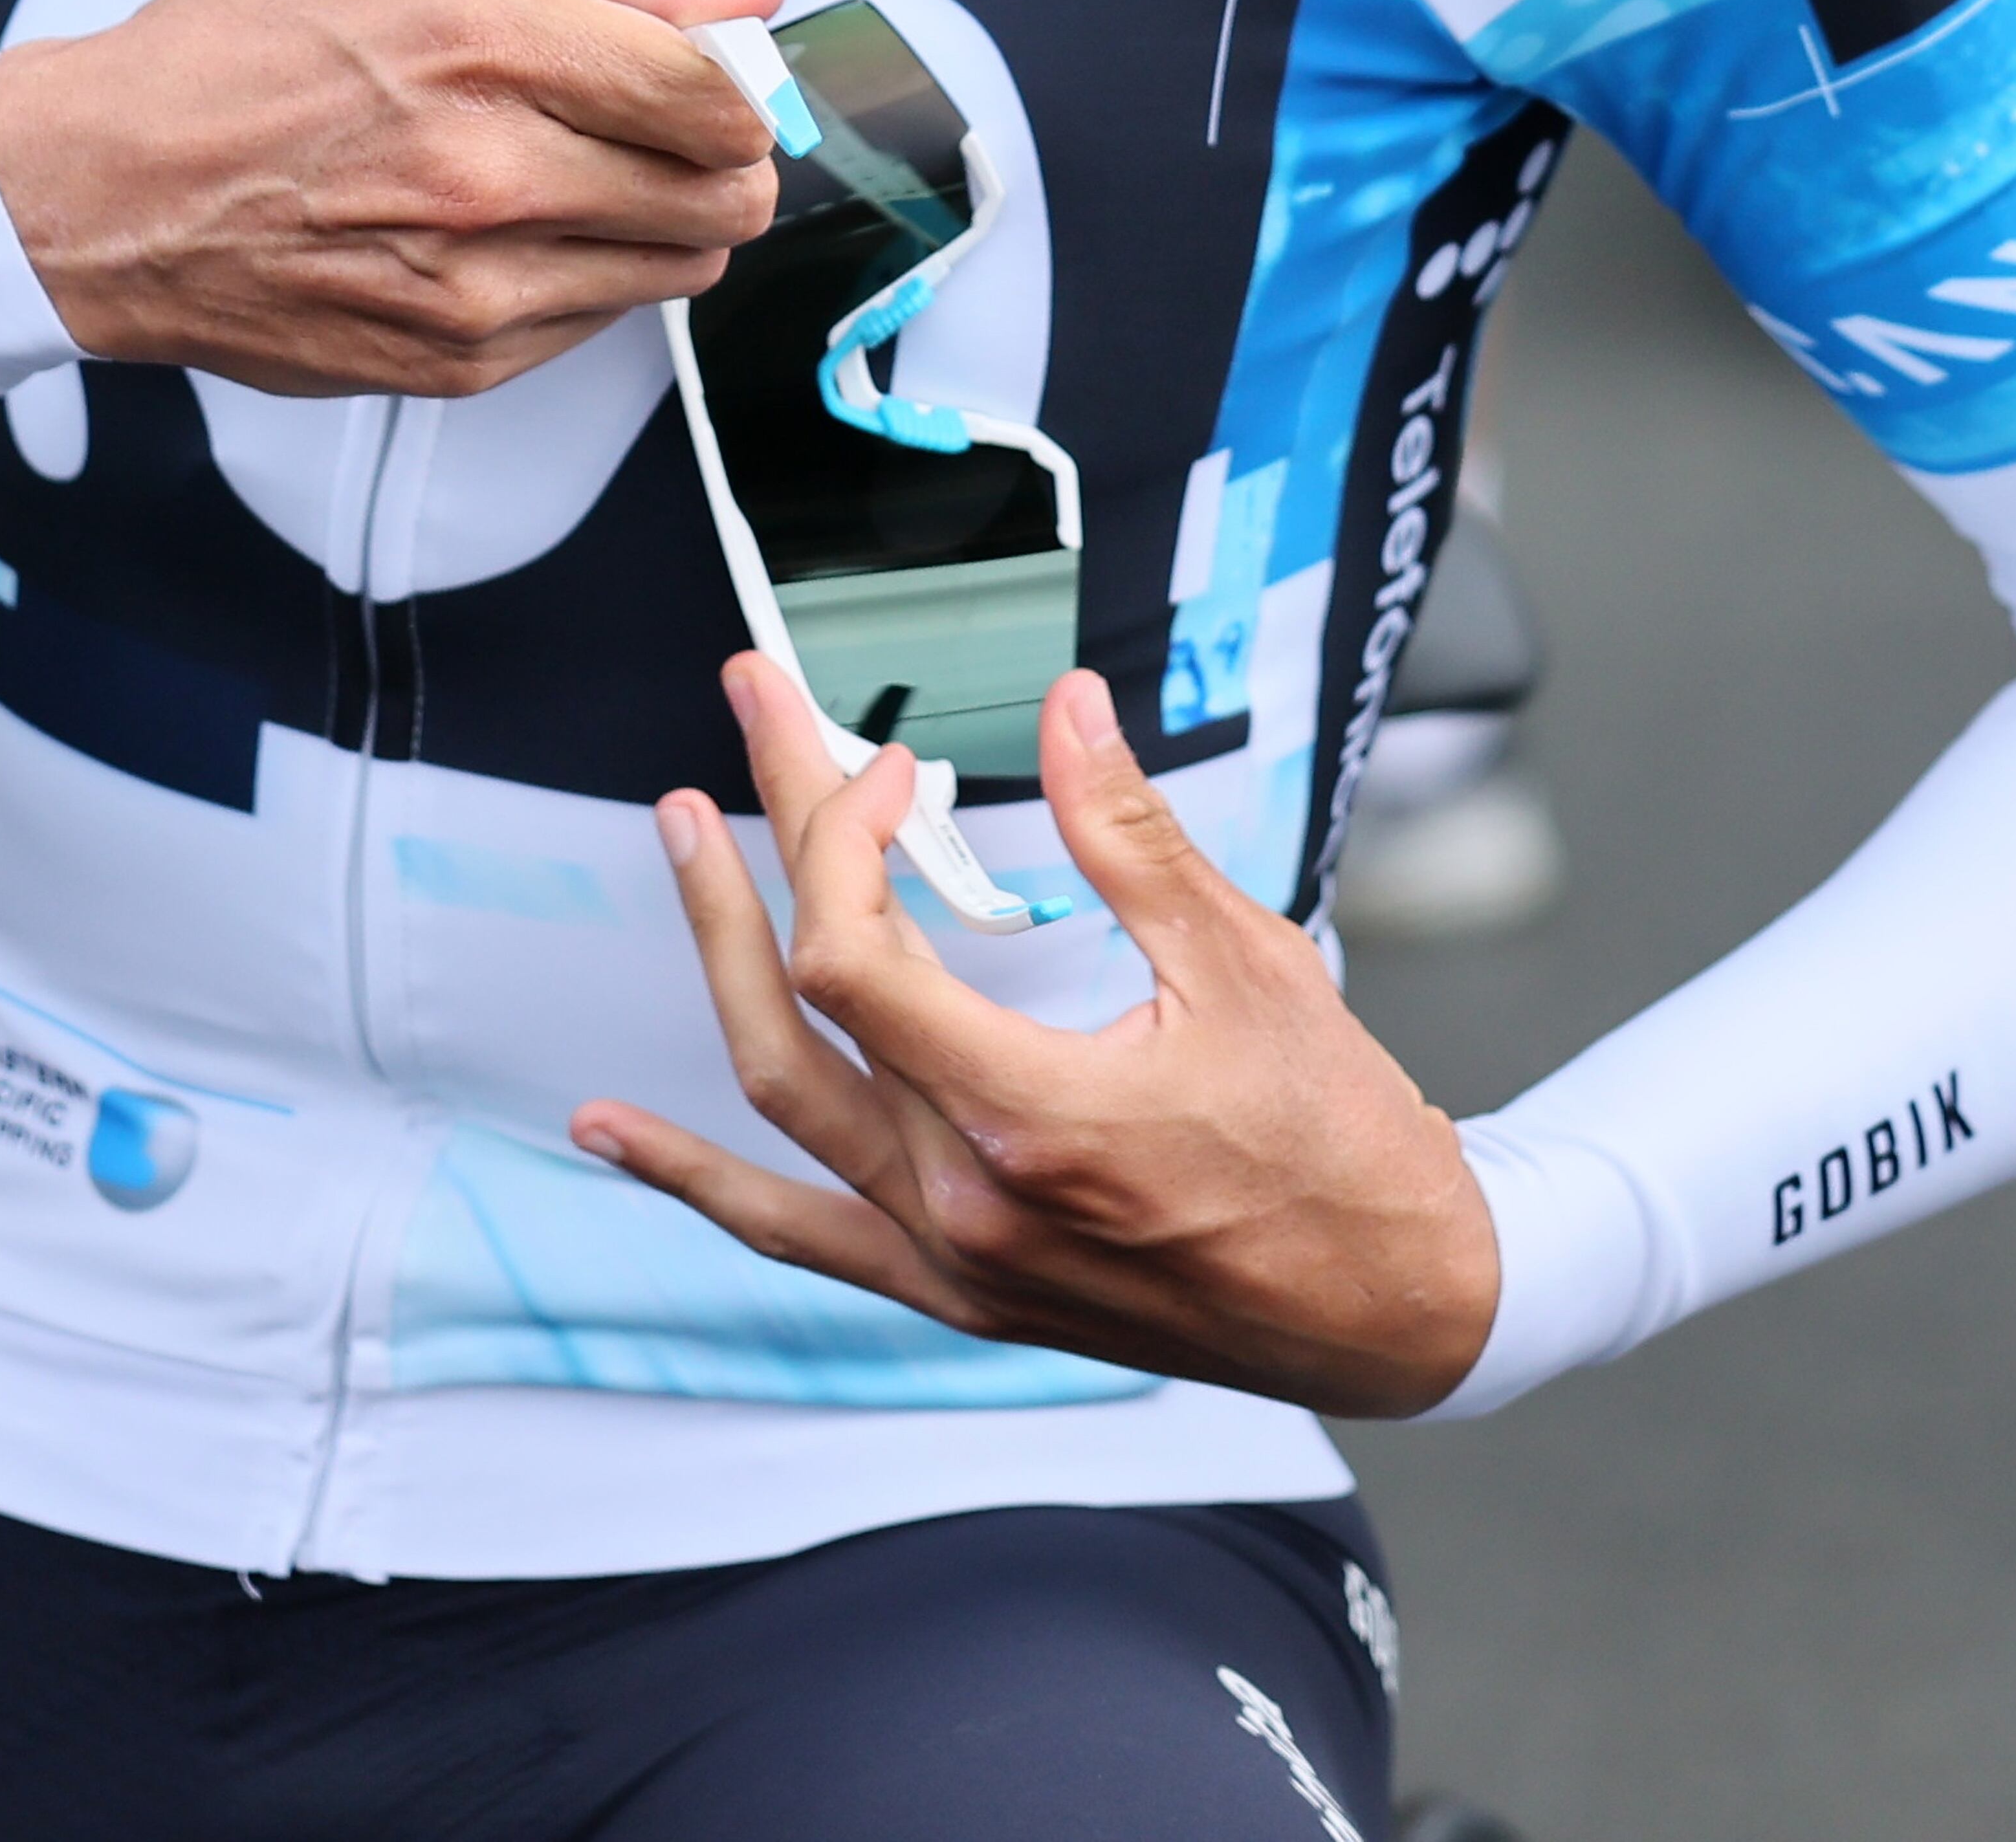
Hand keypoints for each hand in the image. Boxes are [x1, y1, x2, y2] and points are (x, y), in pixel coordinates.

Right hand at [0, 0, 781, 396]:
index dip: (742, 89)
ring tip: (577, 178)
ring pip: (678, 270)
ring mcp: (475, 283)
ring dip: (663, 224)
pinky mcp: (456, 363)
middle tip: (668, 132)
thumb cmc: (244, 59)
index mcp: (487, 44)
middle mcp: (490, 171)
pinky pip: (596, 323)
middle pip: (723, 196)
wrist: (107, 192)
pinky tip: (506, 232)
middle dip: (722, 162)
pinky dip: (585, 278)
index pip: (715, 96)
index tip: (720, 81)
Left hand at [571, 654, 1499, 1417]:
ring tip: (683, 845)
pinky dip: (701, 1182)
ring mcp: (953, 1257)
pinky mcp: (961, 1288)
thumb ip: (1134, 836)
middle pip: (801, 1004)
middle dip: (758, 848)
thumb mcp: (1247, 963)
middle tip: (743, 721)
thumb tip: (1067, 709)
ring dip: (720, 963)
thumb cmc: (1339, 1143)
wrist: (1396, 1306)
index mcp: (1029, 1120)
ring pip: (780, 1105)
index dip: (847, 835)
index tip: (894, 761)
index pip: (855, 958)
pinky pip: (799, 1231)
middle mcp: (965, 1199)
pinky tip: (619, 1133)